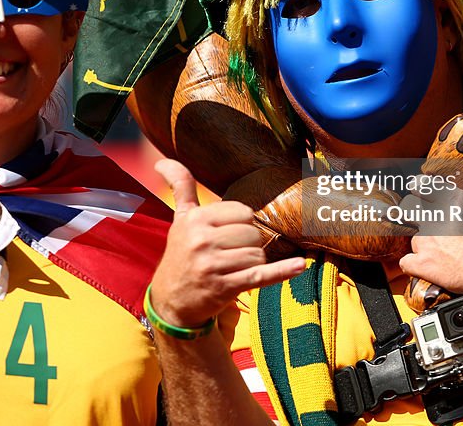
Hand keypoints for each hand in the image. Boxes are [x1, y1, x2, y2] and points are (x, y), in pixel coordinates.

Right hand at [150, 159, 305, 328]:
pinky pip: (261, 276)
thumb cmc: (181, 254)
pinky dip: (283, 271)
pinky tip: (299, 265)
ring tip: (234, 268)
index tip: (229, 234)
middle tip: (231, 254)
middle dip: (249, 244)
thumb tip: (162, 161)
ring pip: (257, 254)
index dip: (242, 223)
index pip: (243, 211)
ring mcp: (212, 266)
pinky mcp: (224, 288)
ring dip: (253, 262)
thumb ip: (180, 187)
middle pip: (252, 233)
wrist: (169, 300)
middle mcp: (201, 240)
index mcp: (194, 219)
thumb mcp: (179, 219)